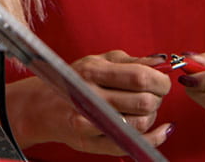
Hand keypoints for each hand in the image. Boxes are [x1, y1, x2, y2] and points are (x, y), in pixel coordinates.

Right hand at [8, 51, 173, 154]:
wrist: (42, 107)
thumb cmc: (73, 80)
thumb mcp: (97, 61)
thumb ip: (130, 61)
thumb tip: (161, 62)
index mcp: (91, 71)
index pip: (140, 77)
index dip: (160, 81)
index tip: (162, 82)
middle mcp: (88, 96)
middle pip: (144, 102)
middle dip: (156, 99)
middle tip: (152, 95)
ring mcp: (89, 121)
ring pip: (141, 123)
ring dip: (151, 116)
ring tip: (142, 109)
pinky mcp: (91, 142)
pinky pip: (133, 143)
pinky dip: (154, 138)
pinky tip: (161, 129)